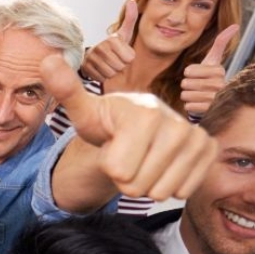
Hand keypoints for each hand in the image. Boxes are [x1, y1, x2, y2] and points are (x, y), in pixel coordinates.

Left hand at [42, 54, 217, 201]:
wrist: (136, 125)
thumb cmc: (107, 121)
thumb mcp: (83, 110)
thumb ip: (66, 89)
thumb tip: (47, 61)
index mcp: (144, 114)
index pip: (119, 172)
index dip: (110, 164)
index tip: (113, 144)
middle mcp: (176, 124)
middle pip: (138, 186)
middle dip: (127, 178)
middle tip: (128, 154)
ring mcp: (195, 137)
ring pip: (160, 192)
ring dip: (147, 183)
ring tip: (143, 158)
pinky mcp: (207, 151)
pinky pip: (183, 191)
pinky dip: (169, 185)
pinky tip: (162, 164)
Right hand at [81, 0, 137, 82]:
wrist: (94, 57)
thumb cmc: (113, 46)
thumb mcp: (123, 34)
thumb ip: (130, 19)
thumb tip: (132, 1)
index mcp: (112, 40)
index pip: (130, 58)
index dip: (128, 58)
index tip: (122, 54)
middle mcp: (100, 48)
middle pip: (121, 67)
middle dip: (120, 66)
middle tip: (115, 60)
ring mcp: (91, 59)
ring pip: (111, 74)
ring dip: (111, 72)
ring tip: (108, 65)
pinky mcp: (85, 69)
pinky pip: (102, 79)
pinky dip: (103, 77)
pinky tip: (100, 70)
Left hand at [181, 24, 238, 115]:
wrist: (215, 102)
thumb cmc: (210, 79)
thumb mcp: (214, 62)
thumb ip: (221, 43)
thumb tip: (235, 25)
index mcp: (219, 71)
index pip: (189, 70)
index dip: (189, 74)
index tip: (199, 76)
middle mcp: (220, 85)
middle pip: (185, 83)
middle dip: (187, 86)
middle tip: (197, 88)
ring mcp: (215, 99)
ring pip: (185, 95)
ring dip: (188, 97)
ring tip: (198, 97)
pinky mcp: (210, 112)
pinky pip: (188, 107)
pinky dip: (190, 107)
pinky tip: (199, 106)